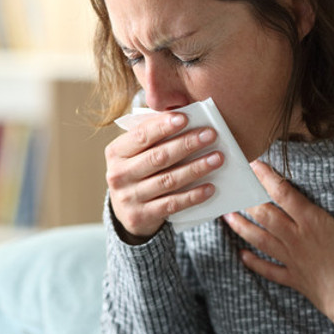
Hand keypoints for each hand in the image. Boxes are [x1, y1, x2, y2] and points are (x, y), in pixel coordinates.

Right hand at [106, 112, 223, 243]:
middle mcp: (118, 175)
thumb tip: (184, 118)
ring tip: (217, 158)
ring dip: (196, 168)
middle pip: (158, 157)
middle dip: (187, 144)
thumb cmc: (137, 171)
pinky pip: (172, 204)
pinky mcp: (140, 216)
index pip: (141, 135)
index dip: (162, 126)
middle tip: (210, 135)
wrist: (125, 210)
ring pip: (168, 180)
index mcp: (116, 152)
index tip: (185, 118)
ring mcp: (128, 197)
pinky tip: (210, 187)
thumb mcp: (136, 153)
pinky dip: (192, 195)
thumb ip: (153, 136)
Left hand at [224, 157, 333, 333]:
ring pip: (260, 239)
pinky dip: (254, 262)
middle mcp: (295, 238)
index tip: (254, 164)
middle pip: (265, 215)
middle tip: (233, 187)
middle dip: (248, 199)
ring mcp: (291, 259)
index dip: (267, 177)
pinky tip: (242, 255)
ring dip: (242, 227)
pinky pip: (268, 269)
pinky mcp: (293, 278)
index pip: (284, 194)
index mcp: (312, 222)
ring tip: (227, 216)